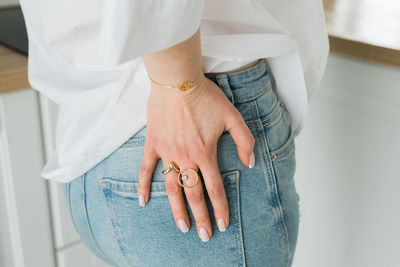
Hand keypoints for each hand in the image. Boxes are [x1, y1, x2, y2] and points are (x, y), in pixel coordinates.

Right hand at [138, 74, 255, 241]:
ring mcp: (168, 152)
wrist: (178, 81)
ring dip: (177, 209)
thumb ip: (244, 140)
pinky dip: (143, 185)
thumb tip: (249, 163)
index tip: (223, 225)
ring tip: (182, 226)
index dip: (220, 208)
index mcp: (206, 153)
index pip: (215, 188)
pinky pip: (147, 169)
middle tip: (203, 236)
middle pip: (194, 194)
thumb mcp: (233, 116)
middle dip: (201, 217)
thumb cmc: (206, 97)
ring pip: (172, 187)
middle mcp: (186, 158)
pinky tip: (143, 201)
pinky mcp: (154, 144)